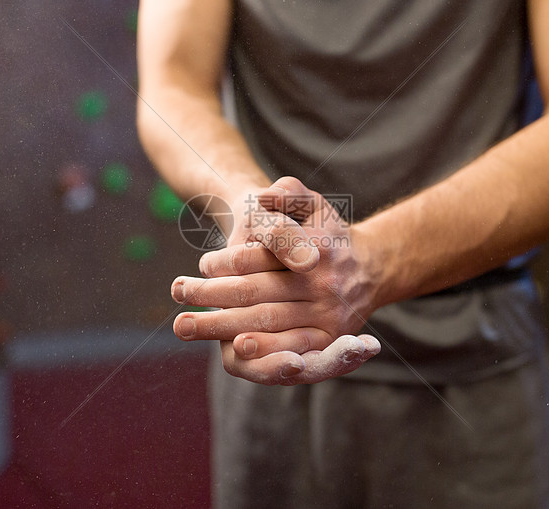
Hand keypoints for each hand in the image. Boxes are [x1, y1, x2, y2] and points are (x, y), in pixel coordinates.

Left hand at [172, 177, 381, 384]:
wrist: (371, 269)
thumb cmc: (329, 234)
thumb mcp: (314, 204)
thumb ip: (289, 193)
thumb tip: (264, 195)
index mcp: (317, 248)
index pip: (257, 259)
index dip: (223, 263)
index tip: (203, 263)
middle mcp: (323, 286)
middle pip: (255, 296)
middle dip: (210, 296)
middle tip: (177, 292)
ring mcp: (327, 317)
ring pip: (265, 325)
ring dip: (219, 327)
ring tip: (183, 325)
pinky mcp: (328, 341)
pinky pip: (288, 351)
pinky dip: (257, 354)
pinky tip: (228, 351)